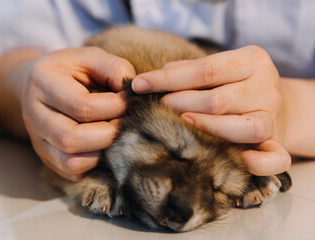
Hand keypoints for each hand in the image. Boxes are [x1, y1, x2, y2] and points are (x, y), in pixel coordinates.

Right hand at [21, 47, 134, 180]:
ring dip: (103, 151)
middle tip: (126, 121)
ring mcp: (37, 140)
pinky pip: (72, 171)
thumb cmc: (73, 70)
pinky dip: (95, 162)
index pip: (81, 106)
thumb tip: (135, 93)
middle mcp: (34, 114)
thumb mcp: (93, 57)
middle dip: (109, 134)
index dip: (114, 107)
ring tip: (115, 133)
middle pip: (71, 139)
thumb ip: (115, 69)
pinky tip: (104, 144)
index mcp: (42, 81)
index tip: (130, 101)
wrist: (42, 84)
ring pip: (71, 162)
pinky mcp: (47, 157)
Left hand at [132, 45, 290, 175]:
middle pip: (217, 101)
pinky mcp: (279, 143)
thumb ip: (190, 70)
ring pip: (243, 128)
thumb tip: (157, 77)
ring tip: (181, 125)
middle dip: (179, 106)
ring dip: (207, 129)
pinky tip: (235, 160)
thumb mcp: (218, 68)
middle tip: (156, 111)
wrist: (277, 102)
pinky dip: (255, 163)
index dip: (167, 80)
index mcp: (251, 60)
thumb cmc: (234, 84)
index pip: (204, 70)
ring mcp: (273, 117)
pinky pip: (274, 158)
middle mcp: (266, 87)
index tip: (139, 85)